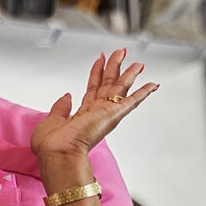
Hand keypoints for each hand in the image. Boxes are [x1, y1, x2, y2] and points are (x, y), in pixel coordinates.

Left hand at [30, 48, 155, 163]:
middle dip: (114, 66)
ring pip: (120, 87)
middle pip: (108, 83)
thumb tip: (67, 95)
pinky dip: (144, 92)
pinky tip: (153, 84)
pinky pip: (132, 101)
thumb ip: (60, 107)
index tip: (101, 59)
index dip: (97, 72)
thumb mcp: (52, 120)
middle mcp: (96, 112)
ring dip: (129, 73)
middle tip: (121, 51)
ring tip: (138, 61)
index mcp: (83, 113)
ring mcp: (106, 113)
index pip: (93, 88)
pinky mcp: (113, 115)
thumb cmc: (53, 145)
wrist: (59, 154)